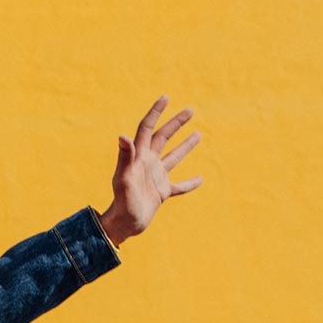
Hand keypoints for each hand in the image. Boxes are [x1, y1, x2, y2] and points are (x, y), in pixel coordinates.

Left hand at [99, 96, 202, 244]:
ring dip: (185, 146)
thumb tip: (123, 135)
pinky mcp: (162, 192)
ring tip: (198, 133)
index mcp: (138, 157)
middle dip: (176, 123)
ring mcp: (156, 177)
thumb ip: (125, 157)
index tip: (165, 97)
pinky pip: (179, 186)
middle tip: (190, 110)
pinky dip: (190, 183)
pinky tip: (200, 179)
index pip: (147, 129)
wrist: (124, 224)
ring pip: (173, 157)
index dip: (155, 112)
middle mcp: (147, 163)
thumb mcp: (124, 179)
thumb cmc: (122, 202)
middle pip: (163, 138)